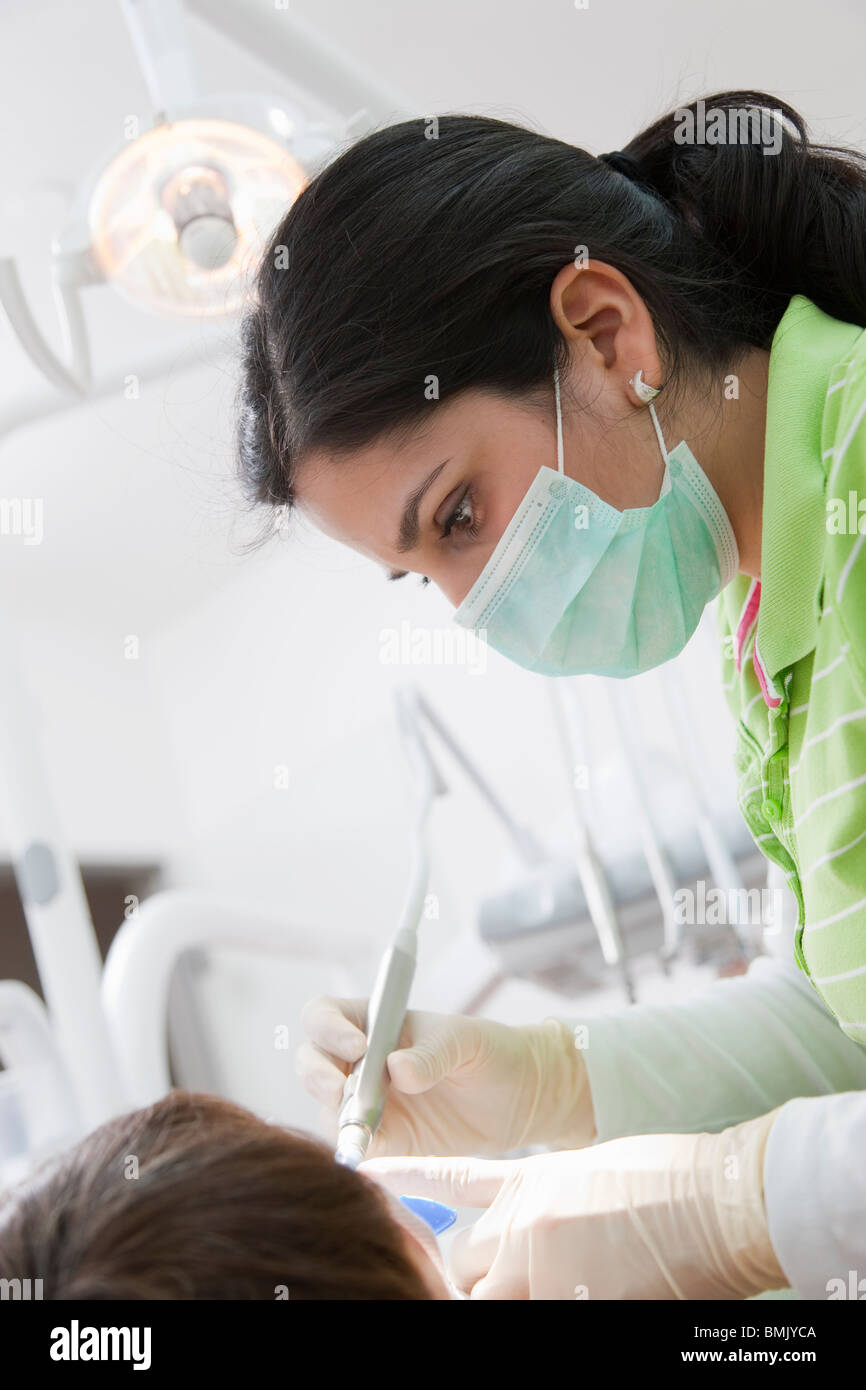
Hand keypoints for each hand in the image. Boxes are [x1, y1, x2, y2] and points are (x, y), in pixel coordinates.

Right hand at [297, 997, 593, 1157]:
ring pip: (325, 1109)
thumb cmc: (492, 1052)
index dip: (327, 1029)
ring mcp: (367, 1102)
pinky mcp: (384, 1141)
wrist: (520, 1098)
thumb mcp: (469, 1041)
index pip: (323, 1015)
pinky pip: (354, 1147)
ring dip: (338, 1118)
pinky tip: (375, 1155)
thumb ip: (434, 1052)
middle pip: (311, 1063)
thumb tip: (398, 1071)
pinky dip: (355, 1152)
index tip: (357, 1046)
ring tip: (372, 1129)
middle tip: (344, 1094)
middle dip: (319, 1077)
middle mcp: (360, 1061)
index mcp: (374, 1022)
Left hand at [361, 1111, 786, 1298]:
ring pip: (481, 1300)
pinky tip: (577, 1297)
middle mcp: (520, 1227)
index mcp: (526, 1182)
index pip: (445, 1181)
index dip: (402, 1182)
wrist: (714, 1200)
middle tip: (480, 1279)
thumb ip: (545, 1200)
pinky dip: (542, 1311)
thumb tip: (528, 1228)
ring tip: (528, 1286)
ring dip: (494, 1299)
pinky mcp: (571, 1305)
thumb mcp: (590, 1174)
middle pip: (457, 1262)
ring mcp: (541, 1271)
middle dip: (462, 1276)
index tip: (366, 1177)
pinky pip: (526, 1319)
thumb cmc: (668, 1179)